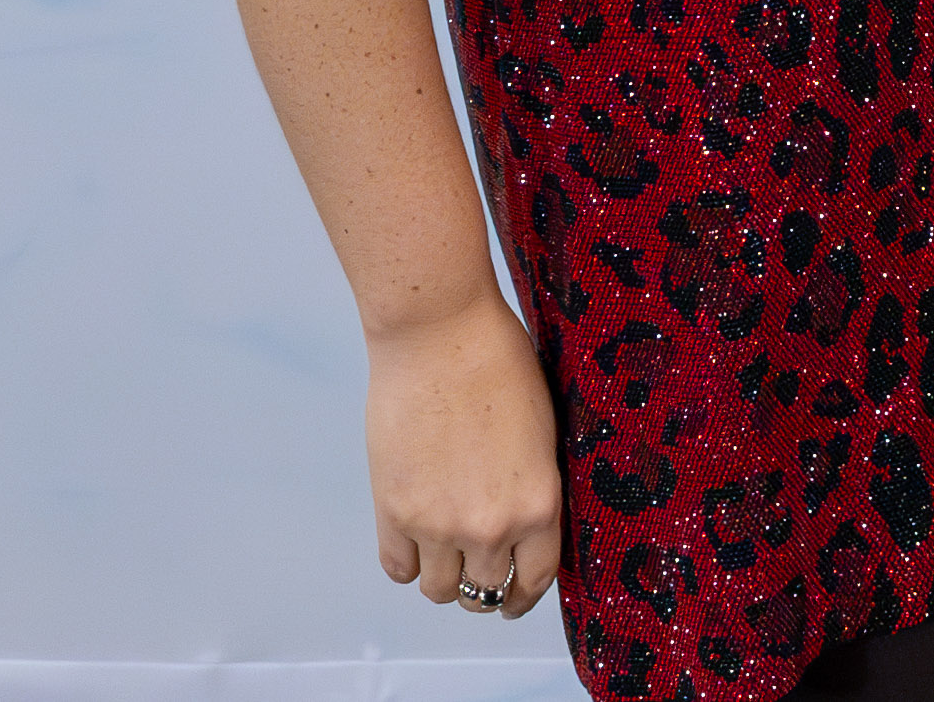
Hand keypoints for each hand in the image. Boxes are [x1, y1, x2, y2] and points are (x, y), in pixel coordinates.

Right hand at [367, 290, 565, 617]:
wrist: (441, 334)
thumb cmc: (498, 364)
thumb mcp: (540, 433)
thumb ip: (531, 487)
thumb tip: (521, 523)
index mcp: (538, 505)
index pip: (535, 580)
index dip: (524, 595)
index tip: (516, 598)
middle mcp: (490, 527)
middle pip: (483, 593)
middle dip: (483, 588)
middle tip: (478, 574)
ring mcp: (437, 524)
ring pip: (439, 590)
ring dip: (443, 578)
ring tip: (444, 556)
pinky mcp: (393, 511)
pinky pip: (397, 568)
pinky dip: (405, 562)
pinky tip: (412, 543)